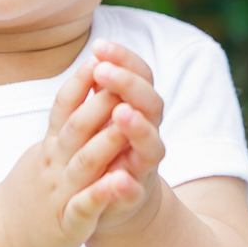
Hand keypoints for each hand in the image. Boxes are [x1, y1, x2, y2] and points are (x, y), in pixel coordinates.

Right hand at [0, 55, 137, 246]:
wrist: (5, 237)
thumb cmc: (35, 186)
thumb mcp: (46, 149)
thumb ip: (66, 119)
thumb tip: (86, 78)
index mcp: (52, 145)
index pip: (63, 106)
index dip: (80, 82)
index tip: (98, 56)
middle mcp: (54, 164)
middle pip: (76, 128)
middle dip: (99, 105)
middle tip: (120, 82)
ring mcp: (60, 193)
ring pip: (83, 164)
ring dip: (103, 144)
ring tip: (123, 126)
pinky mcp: (68, 224)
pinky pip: (84, 207)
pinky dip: (100, 195)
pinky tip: (118, 184)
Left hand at [86, 40, 166, 233]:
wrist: (111, 202)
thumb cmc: (105, 148)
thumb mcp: (102, 115)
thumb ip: (102, 90)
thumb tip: (95, 57)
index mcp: (139, 108)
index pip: (141, 75)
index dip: (124, 59)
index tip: (98, 45)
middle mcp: (147, 134)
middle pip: (151, 104)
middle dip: (129, 85)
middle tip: (103, 71)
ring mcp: (142, 166)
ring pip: (152, 145)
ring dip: (138, 128)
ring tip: (121, 113)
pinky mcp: (132, 198)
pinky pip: (134, 192)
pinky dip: (128, 187)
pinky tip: (119, 179)